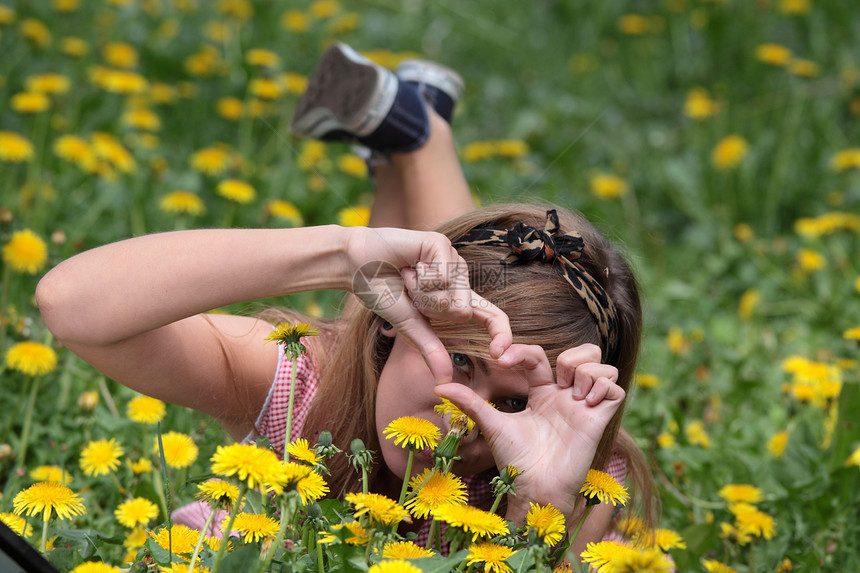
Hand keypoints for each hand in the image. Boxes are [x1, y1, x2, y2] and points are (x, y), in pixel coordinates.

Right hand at [345, 226, 511, 382]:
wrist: (355, 265)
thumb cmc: (383, 292)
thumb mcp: (409, 326)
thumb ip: (430, 349)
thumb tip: (444, 382)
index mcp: (455, 297)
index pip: (491, 316)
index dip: (501, 334)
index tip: (498, 355)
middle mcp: (459, 278)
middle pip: (463, 312)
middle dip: (430, 310)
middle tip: (410, 292)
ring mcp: (452, 259)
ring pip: (452, 296)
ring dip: (421, 294)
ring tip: (406, 277)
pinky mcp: (441, 245)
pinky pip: (441, 277)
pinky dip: (418, 279)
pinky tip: (407, 266)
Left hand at [434, 343, 623, 521]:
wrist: (533, 490)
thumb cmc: (514, 462)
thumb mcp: (492, 425)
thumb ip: (470, 403)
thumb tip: (439, 386)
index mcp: (540, 393)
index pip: (538, 356)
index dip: (521, 350)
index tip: (500, 359)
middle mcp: (565, 396)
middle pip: (582, 352)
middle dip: (569, 354)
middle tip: (554, 377)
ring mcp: (584, 406)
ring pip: (600, 364)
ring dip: (585, 370)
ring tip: (572, 394)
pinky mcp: (600, 419)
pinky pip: (615, 386)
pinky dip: (601, 386)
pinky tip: (584, 403)